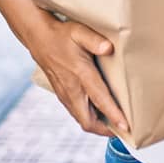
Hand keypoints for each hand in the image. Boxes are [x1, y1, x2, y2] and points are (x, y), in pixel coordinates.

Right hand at [28, 17, 128, 137]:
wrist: (37, 37)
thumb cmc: (61, 34)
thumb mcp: (79, 31)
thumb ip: (95, 40)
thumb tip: (108, 48)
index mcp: (80, 74)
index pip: (99, 99)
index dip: (113, 115)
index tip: (126, 127)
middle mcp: (72, 89)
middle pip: (88, 121)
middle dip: (106, 130)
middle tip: (124, 131)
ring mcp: (65, 93)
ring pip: (81, 119)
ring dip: (98, 126)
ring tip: (116, 127)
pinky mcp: (62, 93)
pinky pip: (76, 113)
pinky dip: (89, 118)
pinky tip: (100, 114)